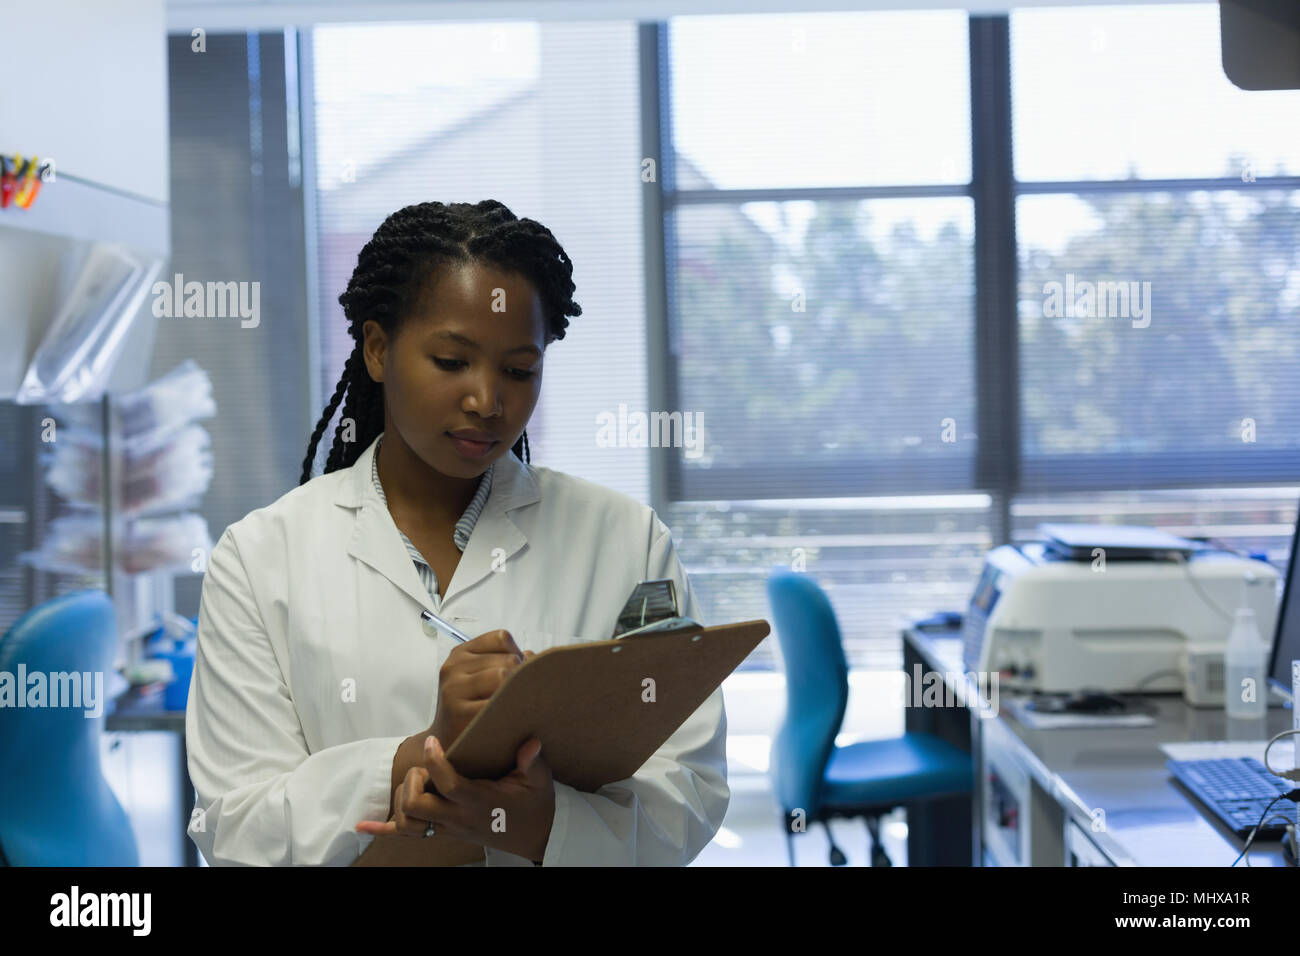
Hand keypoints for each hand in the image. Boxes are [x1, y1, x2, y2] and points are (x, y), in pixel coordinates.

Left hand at [357, 734, 556, 861]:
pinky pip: (406, 835)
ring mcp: (448, 828)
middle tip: (427, 765)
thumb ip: (532, 762)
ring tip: (419, 780)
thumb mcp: (539, 781)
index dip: (434, 762)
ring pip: (408, 820)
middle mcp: (458, 818)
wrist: (535, 834)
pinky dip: (382, 830)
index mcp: (478, 801)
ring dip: (403, 797)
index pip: (447, 784)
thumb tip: (530, 742)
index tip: (432, 742)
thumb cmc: (534, 802)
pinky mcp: (443, 833)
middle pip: (416, 804)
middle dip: (414, 779)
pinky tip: (362, 826)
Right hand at [429, 630, 534, 747]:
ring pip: (502, 676)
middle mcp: (454, 667)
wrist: (447, 740)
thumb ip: (505, 661)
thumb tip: (532, 657)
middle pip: (508, 659)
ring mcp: (454, 689)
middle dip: (520, 676)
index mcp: (461, 653)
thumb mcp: (481, 676)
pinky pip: (495, 702)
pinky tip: (510, 717)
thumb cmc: (471, 706)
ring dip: (515, 691)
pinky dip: (509, 708)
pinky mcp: (459, 712)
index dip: (517, 653)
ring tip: (514, 704)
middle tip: (518, 694)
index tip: (517, 672)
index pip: (502, 638)